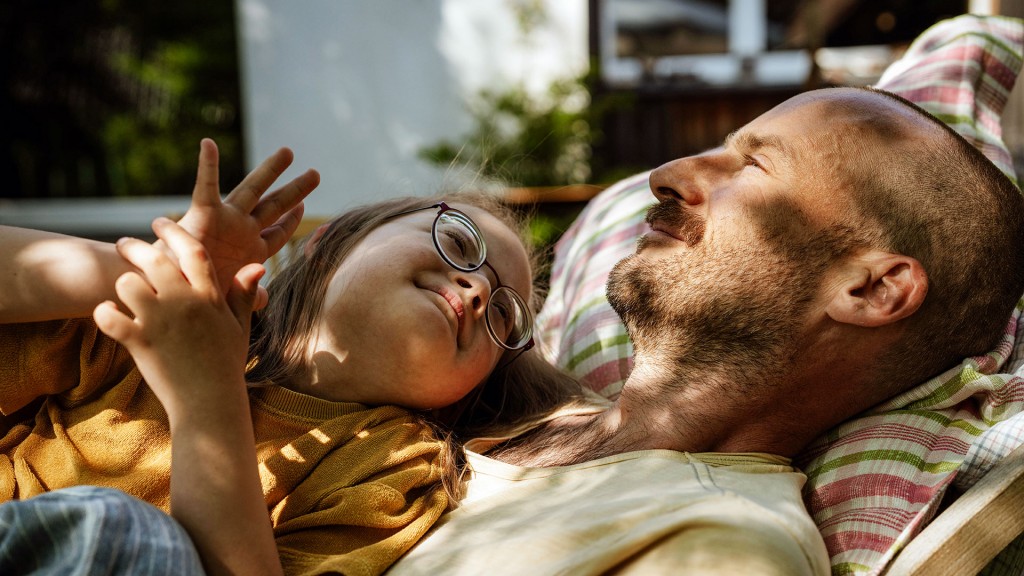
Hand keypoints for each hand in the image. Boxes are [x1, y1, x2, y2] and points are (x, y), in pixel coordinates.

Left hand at [94, 217, 261, 419]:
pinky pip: (109, 317)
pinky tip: (106, 314)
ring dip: (122, 285)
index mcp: (209, 296)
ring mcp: (160, 321)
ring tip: (123, 290)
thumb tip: (257, 265)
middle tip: (124, 244)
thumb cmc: (226, 364)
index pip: (192, 249)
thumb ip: (244, 294)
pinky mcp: (139, 342)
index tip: (159, 222)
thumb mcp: (240, 326)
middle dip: (133, 246)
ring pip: (127, 284)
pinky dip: (103, 313)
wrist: (210, 402)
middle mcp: (184, 302)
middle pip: (152, 258)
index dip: (173, 231)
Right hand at [173, 139, 319, 308]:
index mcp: (251, 250)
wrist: (165, 293)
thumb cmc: (195, 295)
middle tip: (316, 174)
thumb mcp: (228, 296)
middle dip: (296, 190)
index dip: (292, 220)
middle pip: (275, 206)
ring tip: (289, 152)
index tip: (304, 206)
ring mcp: (224, 220)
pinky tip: (209, 144)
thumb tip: (264, 298)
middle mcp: (241, 231)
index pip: (278, 232)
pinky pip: (206, 187)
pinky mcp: (201, 215)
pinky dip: (207, 165)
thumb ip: (248, 295)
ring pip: (252, 190)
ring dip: (271, 170)